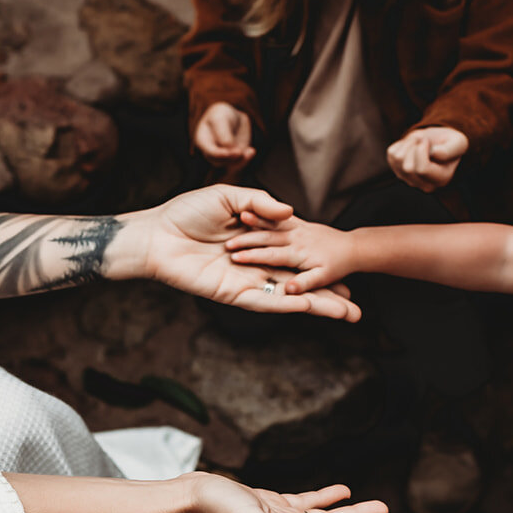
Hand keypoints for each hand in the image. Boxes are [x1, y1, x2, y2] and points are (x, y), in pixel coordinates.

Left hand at [132, 185, 361, 320]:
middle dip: (328, 298)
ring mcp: (246, 282)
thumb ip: (260, 204)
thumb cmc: (185, 213)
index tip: (349, 276)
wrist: (156, 235)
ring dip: (318, 307)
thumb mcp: (229, 197)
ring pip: (289, 297)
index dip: (322, 269)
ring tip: (347, 315)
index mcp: (257, 244)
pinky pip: (266, 301)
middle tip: (357, 308)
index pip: (298, 258)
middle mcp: (255, 266)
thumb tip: (290, 213)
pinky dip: (289, 304)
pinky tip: (312, 307)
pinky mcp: (232, 294)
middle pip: (299, 284)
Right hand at [194, 102, 254, 168]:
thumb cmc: (222, 114)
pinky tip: (252, 151)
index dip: (218, 154)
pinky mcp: (236, 158)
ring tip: (249, 151)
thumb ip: (222, 132)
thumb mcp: (219, 118)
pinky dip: (247, 158)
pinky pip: (241, 163)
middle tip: (239, 151)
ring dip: (240, 160)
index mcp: (203, 141)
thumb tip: (229, 148)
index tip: (227, 152)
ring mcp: (224, 157)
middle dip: (230, 158)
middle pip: (219, 161)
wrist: (233, 116)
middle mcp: (212, 152)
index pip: (209, 151)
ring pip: (231, 165)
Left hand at [386, 126, 467, 191]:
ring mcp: (409, 179)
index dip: (422, 149)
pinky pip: (392, 154)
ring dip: (408, 144)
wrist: (437, 141)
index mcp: (441, 179)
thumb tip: (434, 154)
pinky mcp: (397, 170)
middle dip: (414, 146)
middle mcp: (423, 184)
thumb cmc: (449, 142)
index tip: (428, 141)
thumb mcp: (458, 142)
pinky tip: (412, 146)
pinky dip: (401, 144)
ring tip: (419, 142)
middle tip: (423, 140)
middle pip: (408, 167)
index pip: (422, 169)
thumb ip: (449, 150)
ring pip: (398, 159)